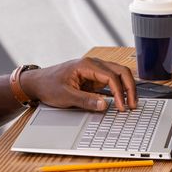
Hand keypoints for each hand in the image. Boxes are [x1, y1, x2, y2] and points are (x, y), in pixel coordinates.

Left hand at [21, 57, 136, 111]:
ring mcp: (95, 70)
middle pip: (120, 71)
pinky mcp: (94, 78)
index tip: (121, 107)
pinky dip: (119, 90)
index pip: (111, 76)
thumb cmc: (48, 85)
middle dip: (129, 88)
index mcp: (86, 65)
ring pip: (119, 75)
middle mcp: (93, 64)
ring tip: (131, 103)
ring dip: (127, 88)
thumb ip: (85, 101)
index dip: (119, 92)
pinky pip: (112, 81)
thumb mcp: (65, 96)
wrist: (37, 83)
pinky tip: (123, 100)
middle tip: (133, 105)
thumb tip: (104, 105)